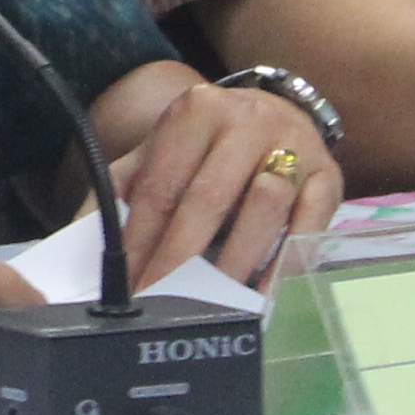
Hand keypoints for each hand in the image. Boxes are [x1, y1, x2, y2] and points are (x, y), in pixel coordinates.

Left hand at [102, 78, 331, 288]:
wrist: (275, 114)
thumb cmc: (207, 146)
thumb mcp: (161, 152)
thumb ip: (122, 189)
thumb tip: (84, 241)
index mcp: (195, 111)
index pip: (160, 184)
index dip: (141, 239)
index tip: (128, 284)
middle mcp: (247, 121)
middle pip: (208, 197)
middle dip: (179, 257)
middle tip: (160, 301)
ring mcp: (295, 146)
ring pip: (263, 206)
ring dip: (235, 260)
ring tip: (212, 303)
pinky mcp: (330, 176)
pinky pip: (310, 223)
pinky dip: (285, 261)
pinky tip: (263, 293)